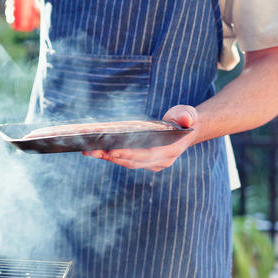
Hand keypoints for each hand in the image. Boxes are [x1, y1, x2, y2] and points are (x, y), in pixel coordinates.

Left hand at [82, 105, 198, 171]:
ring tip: (89, 151)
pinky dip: (112, 157)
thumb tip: (186, 119)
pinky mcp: (146, 163)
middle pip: (132, 161)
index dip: (128, 154)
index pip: (146, 155)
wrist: (187, 130)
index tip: (111, 151)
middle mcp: (162, 161)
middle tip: (91, 150)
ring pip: (128, 163)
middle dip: (111, 156)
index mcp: (171, 151)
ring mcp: (153, 164)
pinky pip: (127, 161)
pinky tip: (97, 151)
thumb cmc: (185, 119)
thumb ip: (186, 115)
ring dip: (107, 158)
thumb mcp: (188, 113)